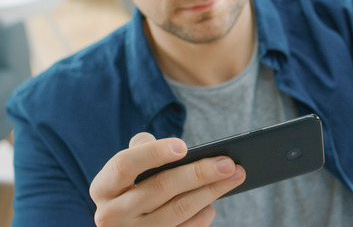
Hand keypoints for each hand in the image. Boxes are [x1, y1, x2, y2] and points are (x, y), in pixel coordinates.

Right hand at [90, 132, 245, 226]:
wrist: (128, 225)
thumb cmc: (135, 185)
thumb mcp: (131, 168)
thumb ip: (144, 149)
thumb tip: (180, 147)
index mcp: (103, 188)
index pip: (125, 165)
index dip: (154, 153)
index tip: (184, 146)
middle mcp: (112, 214)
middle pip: (162, 188)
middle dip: (200, 172)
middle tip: (228, 162)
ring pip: (179, 209)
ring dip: (212, 191)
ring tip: (235, 175)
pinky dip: (204, 213)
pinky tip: (214, 200)